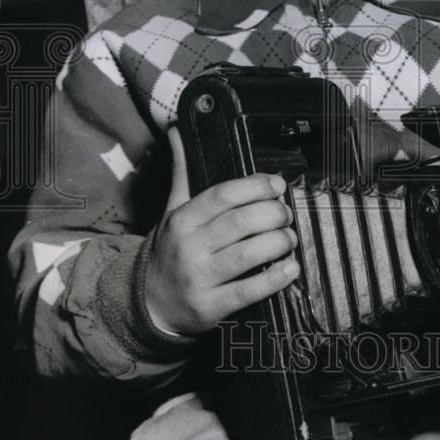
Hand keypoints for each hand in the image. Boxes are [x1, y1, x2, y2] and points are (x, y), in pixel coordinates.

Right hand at [144, 127, 299, 335]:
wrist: (148, 304)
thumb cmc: (169, 251)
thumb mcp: (171, 212)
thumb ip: (182, 174)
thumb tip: (177, 132)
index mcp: (182, 219)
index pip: (223, 195)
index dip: (255, 186)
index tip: (277, 184)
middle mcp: (190, 247)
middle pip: (241, 222)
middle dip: (274, 214)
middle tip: (287, 213)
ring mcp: (199, 278)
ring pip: (248, 254)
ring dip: (278, 242)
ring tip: (290, 237)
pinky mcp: (211, 307)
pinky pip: (248, 291)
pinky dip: (274, 279)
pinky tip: (290, 268)